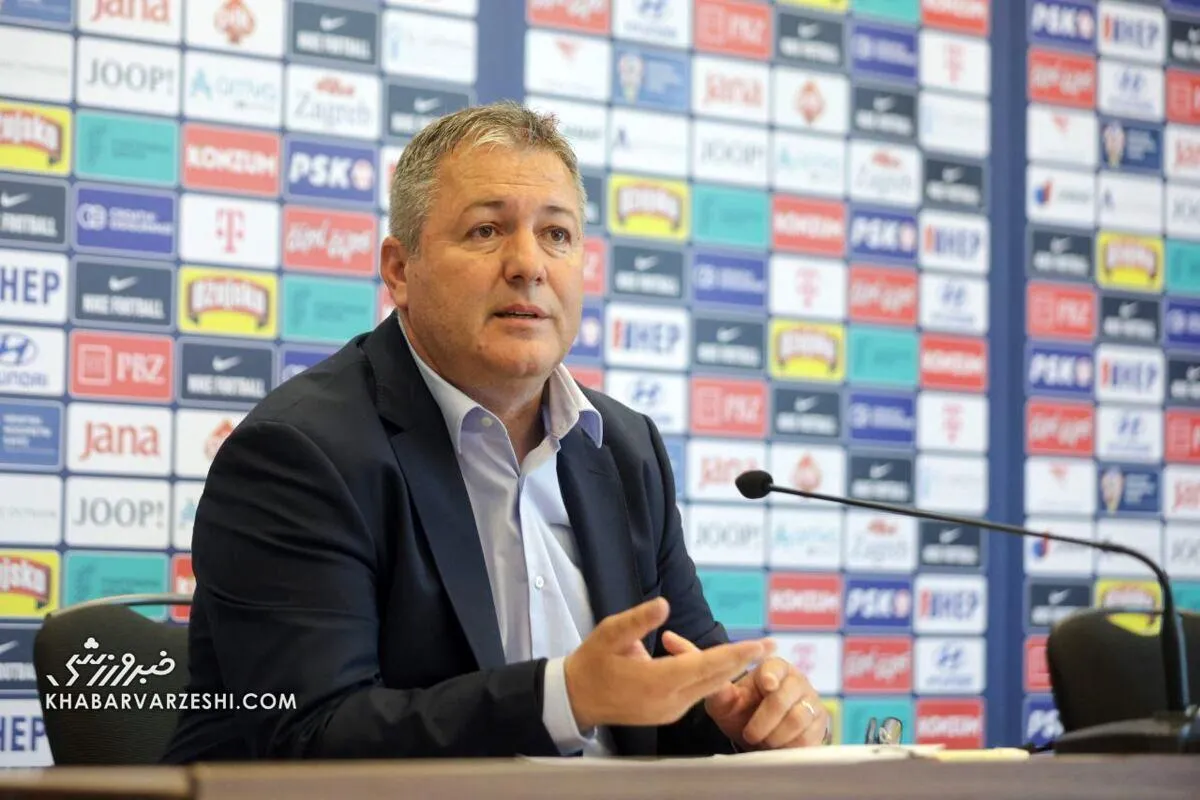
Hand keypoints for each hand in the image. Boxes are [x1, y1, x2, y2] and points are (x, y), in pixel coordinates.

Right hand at [563, 598, 771, 730]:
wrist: (575, 698)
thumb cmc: (591, 663)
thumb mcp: (609, 633)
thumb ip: (638, 619)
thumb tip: (665, 605)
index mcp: (656, 682)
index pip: (705, 666)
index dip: (735, 654)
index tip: (759, 645)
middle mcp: (668, 701)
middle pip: (715, 679)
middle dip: (745, 661)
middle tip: (772, 645)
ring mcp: (669, 711)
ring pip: (709, 688)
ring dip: (731, 669)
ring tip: (754, 651)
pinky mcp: (667, 713)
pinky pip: (697, 693)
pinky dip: (713, 677)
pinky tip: (724, 663)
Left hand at [662, 631, 827, 749]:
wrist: (766, 738)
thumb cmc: (741, 710)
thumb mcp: (721, 694)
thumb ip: (699, 666)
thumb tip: (668, 637)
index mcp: (772, 666)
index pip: (774, 666)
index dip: (769, 676)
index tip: (765, 686)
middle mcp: (796, 679)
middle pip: (784, 696)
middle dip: (764, 720)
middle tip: (750, 734)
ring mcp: (811, 700)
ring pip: (797, 718)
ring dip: (774, 735)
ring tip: (761, 739)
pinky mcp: (821, 724)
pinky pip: (809, 737)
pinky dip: (790, 745)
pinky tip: (779, 745)